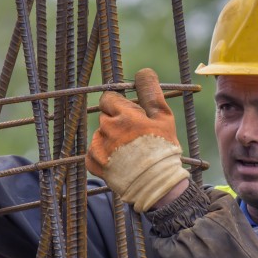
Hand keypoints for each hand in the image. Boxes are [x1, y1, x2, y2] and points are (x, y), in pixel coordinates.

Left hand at [86, 68, 189, 211]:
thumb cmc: (163, 150)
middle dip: (116, 123)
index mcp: (124, 115)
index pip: (109, 99)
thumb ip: (151, 92)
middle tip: (135, 138)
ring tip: (129, 153)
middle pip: (105, 117)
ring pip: (100, 135)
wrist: (156, 185)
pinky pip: (94, 152)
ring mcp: (98, 147)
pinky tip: (119, 162)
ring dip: (110, 139)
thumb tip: (144, 71)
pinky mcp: (94, 163)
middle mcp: (107, 129)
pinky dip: (103, 155)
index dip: (120, 107)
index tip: (131, 118)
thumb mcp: (163, 118)